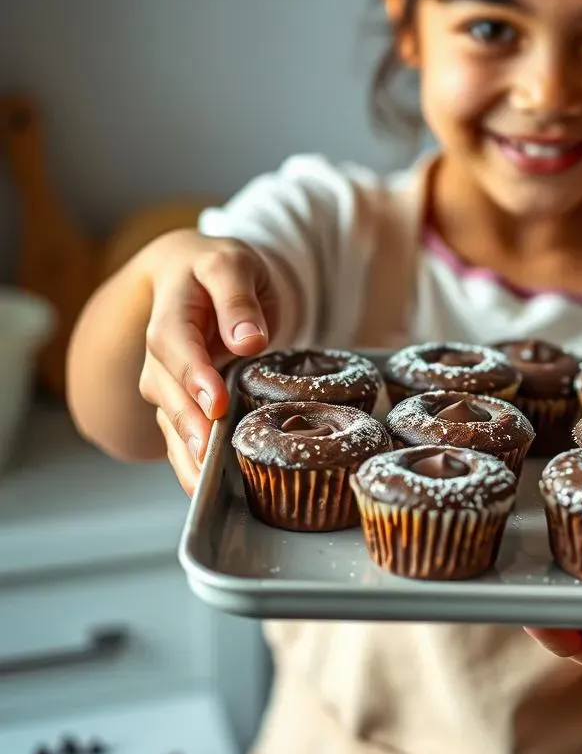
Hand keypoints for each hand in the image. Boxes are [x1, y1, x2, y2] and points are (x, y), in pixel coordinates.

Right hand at [137, 231, 276, 494]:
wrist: (193, 272)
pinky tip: (204, 487)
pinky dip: (187, 461)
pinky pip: (178, 432)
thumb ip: (238, 299)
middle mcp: (161, 349)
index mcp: (173, 309)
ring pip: (168, 416)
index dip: (192, 374)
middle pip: (166, 387)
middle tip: (210, 450)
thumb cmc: (219, 270)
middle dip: (188, 421)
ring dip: (185, 450)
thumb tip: (248, 340)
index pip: (174, 343)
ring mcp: (166, 377)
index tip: (215, 402)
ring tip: (206, 482)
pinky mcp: (179, 399)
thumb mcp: (234, 266)